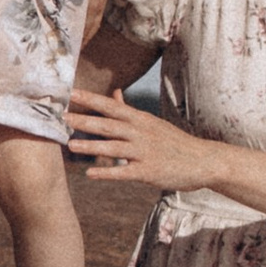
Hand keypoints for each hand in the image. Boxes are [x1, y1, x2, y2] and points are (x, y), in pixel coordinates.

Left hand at [65, 84, 210, 188]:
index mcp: (140, 119)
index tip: (70, 93)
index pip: (111, 106)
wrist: (203, 160)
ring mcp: (145, 152)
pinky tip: (90, 174)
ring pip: (114, 147)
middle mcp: (141, 133)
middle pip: (108, 124)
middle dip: (84, 120)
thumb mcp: (152, 123)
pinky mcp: (149, 171)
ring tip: (70, 146)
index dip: (90, 100)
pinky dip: (107, 173)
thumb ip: (129, 110)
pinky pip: (124, 172)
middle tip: (61, 117)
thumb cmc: (173, 142)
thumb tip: (114, 92)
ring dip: (91, 146)